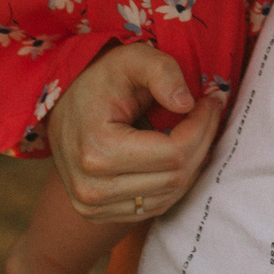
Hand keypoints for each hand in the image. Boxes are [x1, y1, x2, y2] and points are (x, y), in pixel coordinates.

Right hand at [46, 43, 226, 223]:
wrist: (63, 105)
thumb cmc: (100, 79)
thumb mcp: (131, 59)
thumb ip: (162, 72)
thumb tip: (188, 103)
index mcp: (97, 149)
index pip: (174, 152)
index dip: (202, 127)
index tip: (210, 102)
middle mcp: (91, 188)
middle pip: (175, 177)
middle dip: (202, 143)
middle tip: (209, 114)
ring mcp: (92, 206)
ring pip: (169, 196)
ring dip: (192, 164)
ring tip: (197, 132)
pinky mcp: (97, 214)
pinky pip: (154, 208)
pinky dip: (174, 183)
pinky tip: (180, 155)